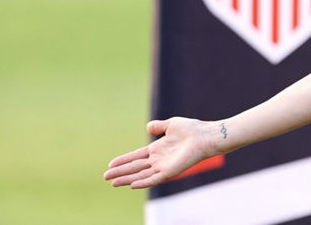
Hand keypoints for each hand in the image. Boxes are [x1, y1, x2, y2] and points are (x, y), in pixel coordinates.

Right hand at [103, 117, 217, 188]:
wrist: (205, 136)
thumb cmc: (192, 129)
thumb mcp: (171, 124)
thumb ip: (159, 126)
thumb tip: (148, 127)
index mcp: (158, 149)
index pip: (136, 156)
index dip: (123, 160)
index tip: (110, 163)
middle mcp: (159, 159)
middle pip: (135, 167)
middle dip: (120, 172)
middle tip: (105, 176)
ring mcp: (164, 166)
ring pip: (141, 175)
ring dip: (127, 179)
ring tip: (113, 182)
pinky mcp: (170, 172)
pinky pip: (154, 179)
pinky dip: (143, 182)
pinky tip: (132, 184)